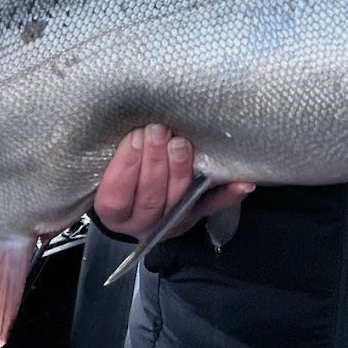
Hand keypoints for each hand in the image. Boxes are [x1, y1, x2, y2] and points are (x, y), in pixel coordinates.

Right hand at [93, 123, 253, 239]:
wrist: (133, 207)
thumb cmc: (119, 179)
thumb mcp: (106, 170)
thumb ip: (115, 155)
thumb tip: (129, 125)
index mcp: (113, 212)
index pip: (116, 195)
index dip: (126, 166)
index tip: (134, 137)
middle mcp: (141, 222)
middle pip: (150, 198)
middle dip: (155, 162)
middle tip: (159, 131)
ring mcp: (170, 222)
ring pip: (177, 201)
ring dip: (181, 170)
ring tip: (182, 144)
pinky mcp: (194, 217)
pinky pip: (211, 207)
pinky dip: (227, 195)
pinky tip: (241, 182)